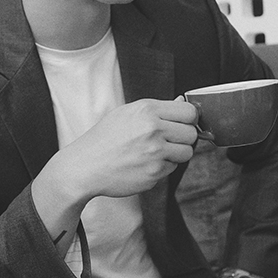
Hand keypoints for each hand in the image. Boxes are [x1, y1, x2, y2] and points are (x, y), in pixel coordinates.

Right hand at [58, 98, 198, 203]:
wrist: (85, 167)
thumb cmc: (103, 140)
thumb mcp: (126, 114)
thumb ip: (157, 109)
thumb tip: (182, 103)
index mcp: (147, 110)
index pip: (189, 112)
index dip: (188, 119)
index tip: (182, 124)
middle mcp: (153, 130)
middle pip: (192, 133)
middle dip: (183, 138)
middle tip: (167, 140)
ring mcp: (155, 153)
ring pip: (186, 153)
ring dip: (176, 154)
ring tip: (155, 152)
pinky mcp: (154, 173)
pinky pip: (172, 169)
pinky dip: (162, 167)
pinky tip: (145, 164)